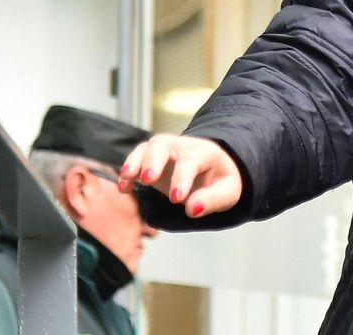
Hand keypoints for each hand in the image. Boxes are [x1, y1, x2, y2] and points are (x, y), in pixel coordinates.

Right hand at [118, 134, 242, 217]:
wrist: (215, 168)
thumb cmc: (220, 180)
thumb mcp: (228, 191)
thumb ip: (213, 200)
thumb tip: (192, 209)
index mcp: (205, 152)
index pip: (190, 160)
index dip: (181, 179)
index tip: (176, 199)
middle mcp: (182, 146)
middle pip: (163, 144)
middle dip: (153, 160)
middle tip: (148, 180)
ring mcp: (166, 150)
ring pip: (146, 147)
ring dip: (134, 162)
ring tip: (128, 179)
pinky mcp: (152, 159)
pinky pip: (136, 157)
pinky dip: (128, 170)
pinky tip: (124, 187)